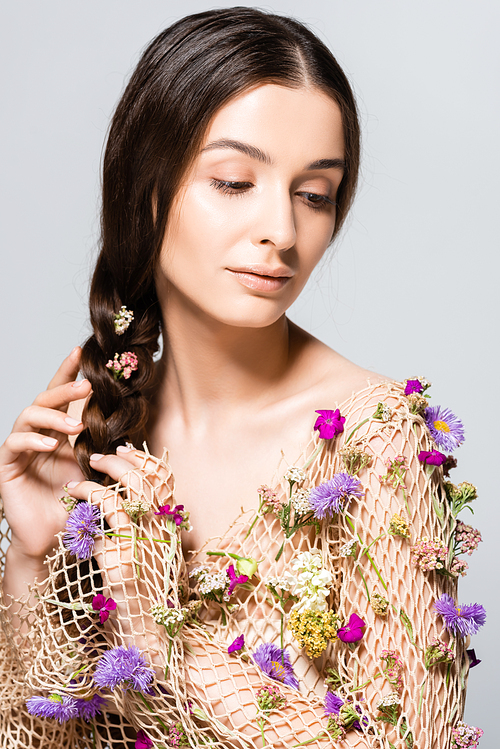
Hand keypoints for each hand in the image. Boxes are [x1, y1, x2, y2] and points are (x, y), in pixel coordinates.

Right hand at [0, 347, 91, 562]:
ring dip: (54, 416)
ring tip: (76, 426)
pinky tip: (51, 444)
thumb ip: (106, 444)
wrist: (56, 537)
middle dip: (66, 389)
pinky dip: (33, 440)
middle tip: (87, 385)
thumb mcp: (98, 469)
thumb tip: (127, 419)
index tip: (81, 351)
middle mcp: (39, 434)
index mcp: (60, 430)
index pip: (63, 395)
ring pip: (29, 415)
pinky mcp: (7, 465)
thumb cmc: (77, 503)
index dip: (69, 372)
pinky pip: (15, 443)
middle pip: (46, 399)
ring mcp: (22, 448)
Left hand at [65, 446, 177, 658]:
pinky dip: (82, 509)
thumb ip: (149, 525)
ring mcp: (141, 546)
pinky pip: (97, 526)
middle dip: (118, 462)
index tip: (126, 450)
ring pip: (120, 497)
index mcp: (171, 524)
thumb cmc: (150, 592)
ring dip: (95, 482)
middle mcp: (160, 531)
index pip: (164, 478)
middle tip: (97, 457)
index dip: (144, 460)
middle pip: (143, 480)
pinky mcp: (119, 562)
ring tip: (76, 480)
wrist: (150, 632)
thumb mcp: (157, 552)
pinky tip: (70, 508)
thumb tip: (133, 499)